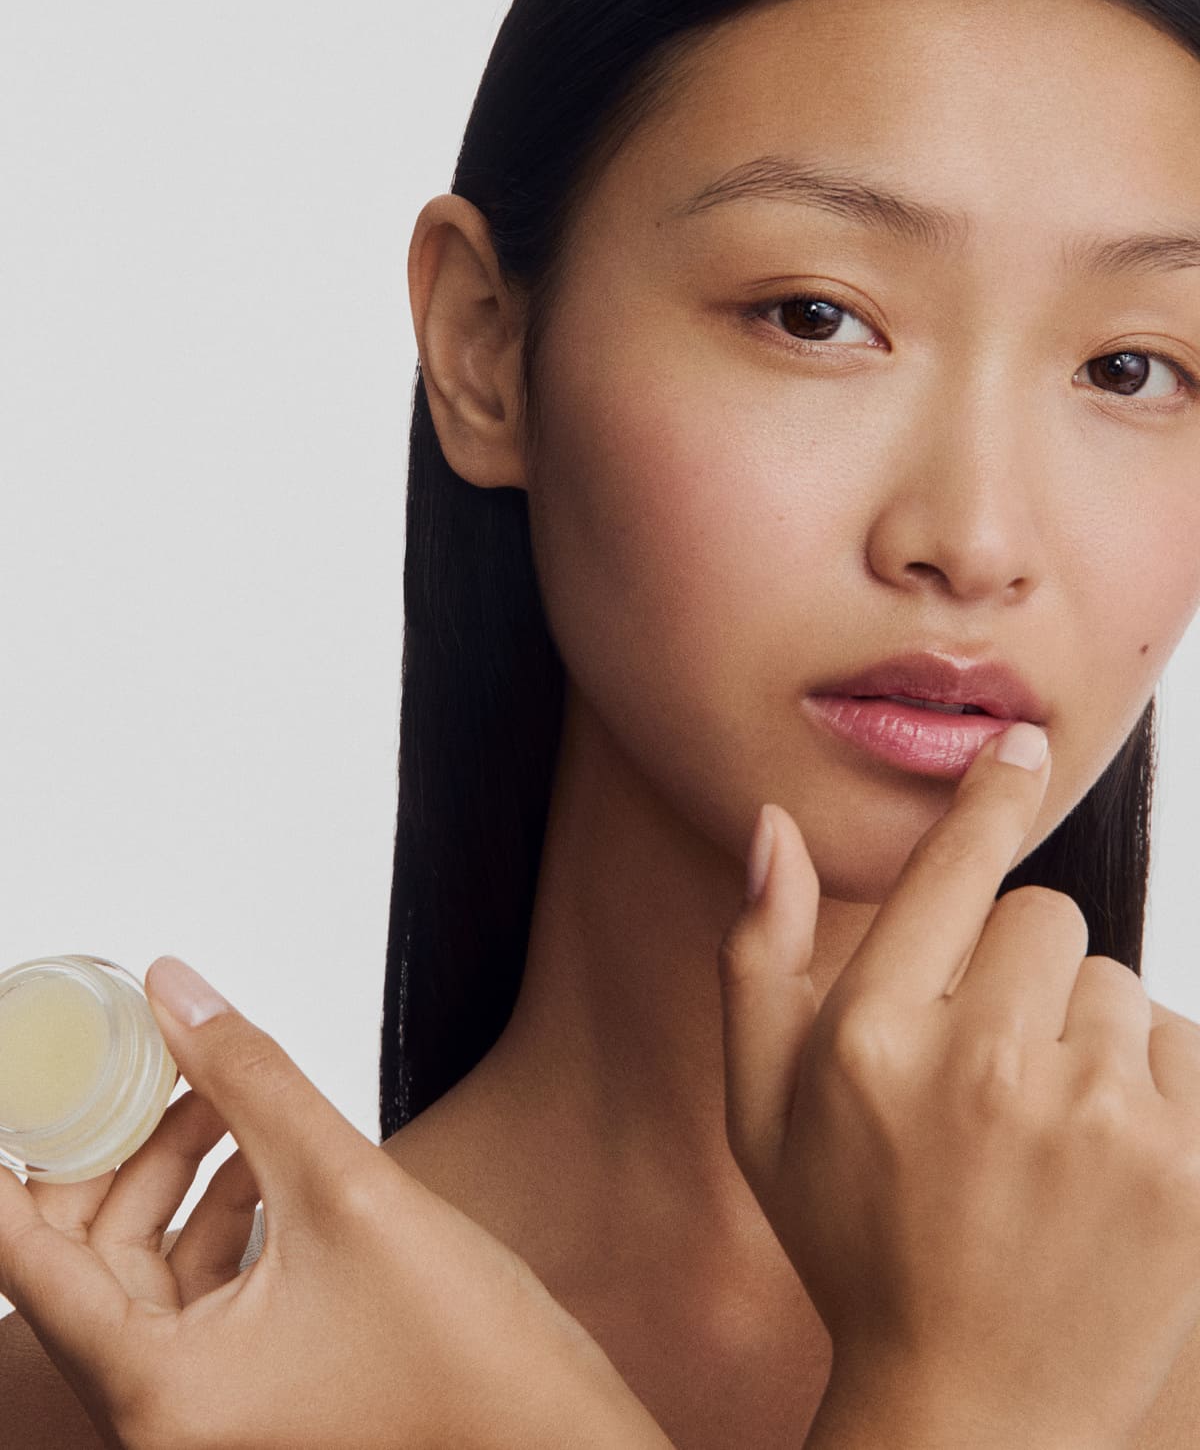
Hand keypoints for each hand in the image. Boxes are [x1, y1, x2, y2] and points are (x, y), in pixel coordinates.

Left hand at [0, 959, 673, 1449]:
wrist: (559, 1439)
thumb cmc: (470, 1362)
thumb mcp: (348, 1188)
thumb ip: (251, 1080)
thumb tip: (175, 992)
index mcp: (160, 1389)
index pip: (22, 1259)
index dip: (8, 1162)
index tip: (17, 1083)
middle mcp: (166, 1412)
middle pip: (81, 1257)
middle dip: (110, 1148)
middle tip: (136, 1061)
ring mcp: (211, 1403)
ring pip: (143, 1266)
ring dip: (170, 1171)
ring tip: (213, 1087)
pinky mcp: (256, 1384)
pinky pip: (200, 1285)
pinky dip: (216, 1209)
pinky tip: (258, 1148)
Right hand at [718, 725, 1199, 1449]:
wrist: (974, 1405)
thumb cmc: (854, 1239)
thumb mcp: (762, 1109)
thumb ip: (757, 956)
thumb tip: (771, 826)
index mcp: (871, 1039)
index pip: (954, 872)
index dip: (990, 798)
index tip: (1022, 743)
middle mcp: (981, 1065)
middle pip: (1045, 919)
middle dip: (1021, 973)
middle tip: (991, 1066)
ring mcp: (1093, 1119)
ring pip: (1117, 985)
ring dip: (1086, 1033)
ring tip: (1043, 1129)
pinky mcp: (1183, 1169)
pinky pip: (1184, 1046)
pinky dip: (1151, 1085)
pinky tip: (1102, 1159)